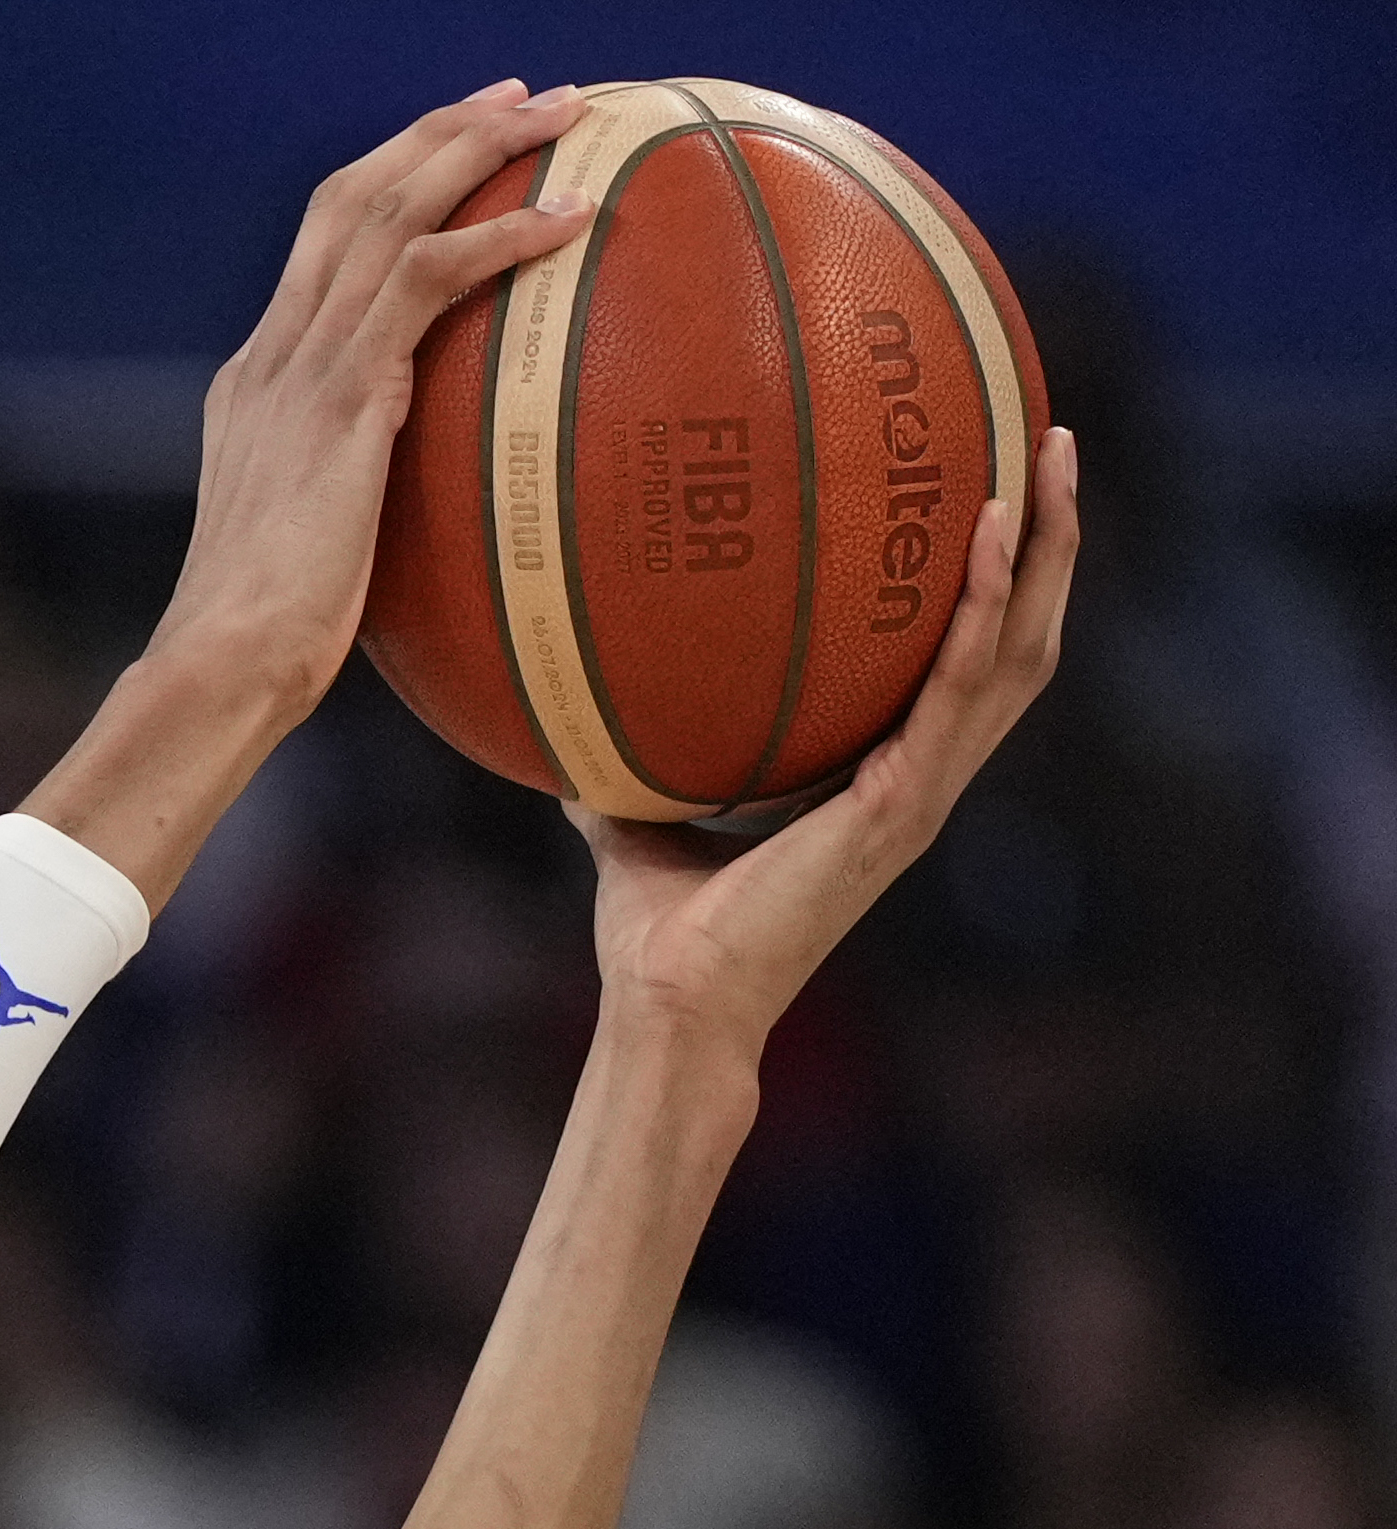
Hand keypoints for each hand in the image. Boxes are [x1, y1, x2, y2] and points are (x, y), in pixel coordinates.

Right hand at [152, 85, 592, 716]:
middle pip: (349, 196)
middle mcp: (270, 355)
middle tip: (521, 95)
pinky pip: (426, 280)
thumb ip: (349, 499)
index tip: (460, 144)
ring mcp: (300, 368)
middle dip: (437, 131)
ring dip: (476, 148)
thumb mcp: (309, 547)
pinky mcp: (343, 395)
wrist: (223, 660)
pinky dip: (500, 236)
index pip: (321, 244)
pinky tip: (565, 217)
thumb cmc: (269, 640)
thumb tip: (414, 521)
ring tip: (556, 117)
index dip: (391, 177)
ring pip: (386, 211)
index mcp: (256, 381)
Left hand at [572, 429, 1084, 1050]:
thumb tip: (563, 712)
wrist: (670, 1001)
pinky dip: (982, 612)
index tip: (993, 488)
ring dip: (1044, 554)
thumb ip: (622, 764)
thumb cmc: (659, 933)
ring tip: (1051, 459)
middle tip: (1053, 438)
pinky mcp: (900, 806)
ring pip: (1018, 653)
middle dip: (1049, 539)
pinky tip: (990, 537)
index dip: (990, 583)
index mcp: (879, 776)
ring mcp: (921, 791)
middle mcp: (919, 777)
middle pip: (1018, 638)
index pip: (960, 663)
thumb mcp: (634, 820)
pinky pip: (960, 691)